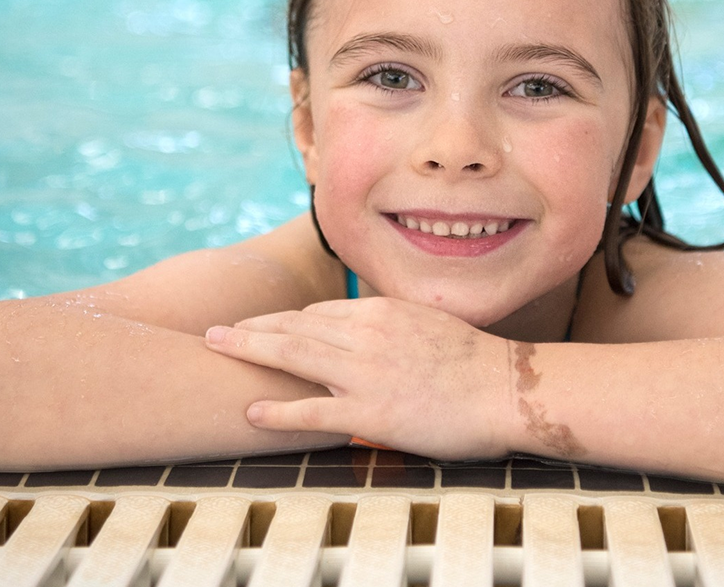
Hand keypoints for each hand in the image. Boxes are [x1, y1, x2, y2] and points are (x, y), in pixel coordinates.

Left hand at [204, 297, 512, 460]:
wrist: (507, 388)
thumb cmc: (475, 362)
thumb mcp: (429, 325)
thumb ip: (393, 325)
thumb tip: (373, 327)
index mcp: (382, 312)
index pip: (319, 312)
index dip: (282, 319)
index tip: (259, 325)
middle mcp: (367, 334)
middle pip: (295, 326)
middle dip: (251, 328)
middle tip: (216, 333)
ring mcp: (366, 372)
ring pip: (293, 355)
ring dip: (249, 352)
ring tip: (217, 351)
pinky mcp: (371, 411)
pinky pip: (312, 410)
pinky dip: (278, 411)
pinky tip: (252, 412)